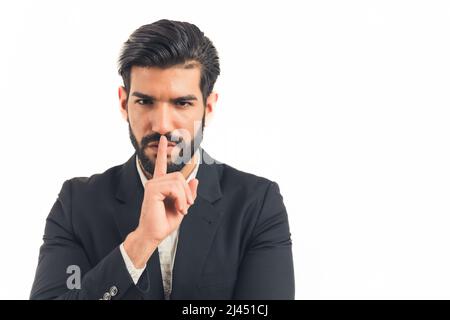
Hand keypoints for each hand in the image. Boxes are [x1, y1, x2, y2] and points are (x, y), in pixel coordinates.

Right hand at [124, 135, 198, 267]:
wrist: (153, 234)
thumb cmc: (164, 222)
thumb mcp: (182, 206)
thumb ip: (189, 193)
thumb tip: (195, 178)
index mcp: (160, 185)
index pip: (161, 165)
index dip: (162, 151)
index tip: (163, 139)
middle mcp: (155, 182)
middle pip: (179, 176)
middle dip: (187, 192)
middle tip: (187, 206)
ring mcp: (152, 184)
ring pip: (178, 181)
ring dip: (184, 197)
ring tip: (182, 209)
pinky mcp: (152, 189)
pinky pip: (174, 187)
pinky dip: (180, 199)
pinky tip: (178, 208)